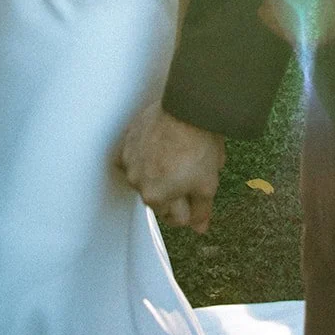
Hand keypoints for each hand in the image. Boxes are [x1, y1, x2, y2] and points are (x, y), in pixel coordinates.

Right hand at [118, 103, 224, 233]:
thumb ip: (201, 210)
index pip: (177, 218)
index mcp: (157, 198)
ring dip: (155, 175)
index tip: (197, 192)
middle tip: (188, 173)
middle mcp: (138, 184)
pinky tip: (153, 151)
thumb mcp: (208, 183)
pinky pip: (129, 159)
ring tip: (173, 158)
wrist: (188, 106)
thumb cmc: (199, 144)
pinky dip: (139, 159)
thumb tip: (199, 228)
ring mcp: (130, 162)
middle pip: (158, 200)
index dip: (192, 206)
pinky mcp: (127, 143)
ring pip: (144, 180)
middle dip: (173, 192)